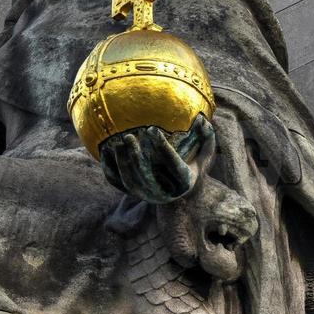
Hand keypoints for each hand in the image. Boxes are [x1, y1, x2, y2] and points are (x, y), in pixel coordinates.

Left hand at [100, 114, 215, 204]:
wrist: (178, 194)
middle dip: (135, 156)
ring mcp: (145, 195)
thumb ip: (208, 137)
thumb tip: (201, 118)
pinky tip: (105, 151)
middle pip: (146, 176)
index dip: (162, 147)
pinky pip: (116, 182)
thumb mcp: (205, 154)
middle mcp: (163, 193)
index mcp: (183, 182)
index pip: (171, 165)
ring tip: (117, 143)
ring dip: (121, 162)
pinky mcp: (131, 194)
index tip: (152, 129)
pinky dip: (109, 168)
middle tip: (128, 136)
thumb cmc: (192, 166)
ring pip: (129, 181)